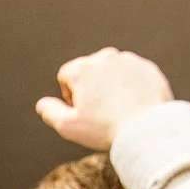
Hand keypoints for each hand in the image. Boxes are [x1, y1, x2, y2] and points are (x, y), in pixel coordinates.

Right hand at [36, 48, 174, 150]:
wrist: (145, 129)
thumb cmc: (105, 129)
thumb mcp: (68, 126)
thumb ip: (50, 112)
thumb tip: (42, 104)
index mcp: (82, 69)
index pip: (66, 74)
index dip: (68, 94)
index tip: (80, 110)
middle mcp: (104, 58)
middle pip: (89, 70)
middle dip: (90, 87)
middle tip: (98, 112)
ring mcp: (128, 61)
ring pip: (111, 70)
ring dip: (110, 85)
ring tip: (116, 109)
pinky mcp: (146, 67)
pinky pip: (132, 74)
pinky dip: (130, 86)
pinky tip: (132, 105)